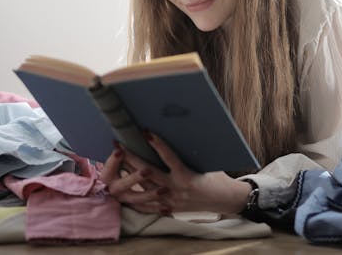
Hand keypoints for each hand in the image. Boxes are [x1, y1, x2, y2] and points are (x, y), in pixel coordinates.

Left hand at [100, 133, 251, 215]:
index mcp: (187, 176)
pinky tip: (123, 191)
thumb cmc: (217, 178)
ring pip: (143, 189)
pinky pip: (147, 207)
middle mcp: (176, 189)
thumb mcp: (205, 163)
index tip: (145, 132)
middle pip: (148, 172)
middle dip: (132, 158)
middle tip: (120, 146)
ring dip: (128, 177)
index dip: (157, 144)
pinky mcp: (169, 209)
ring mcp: (171, 201)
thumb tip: (177, 135)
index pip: (168, 157)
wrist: (224, 200)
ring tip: (117, 166)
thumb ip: (188, 155)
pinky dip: (135, 199)